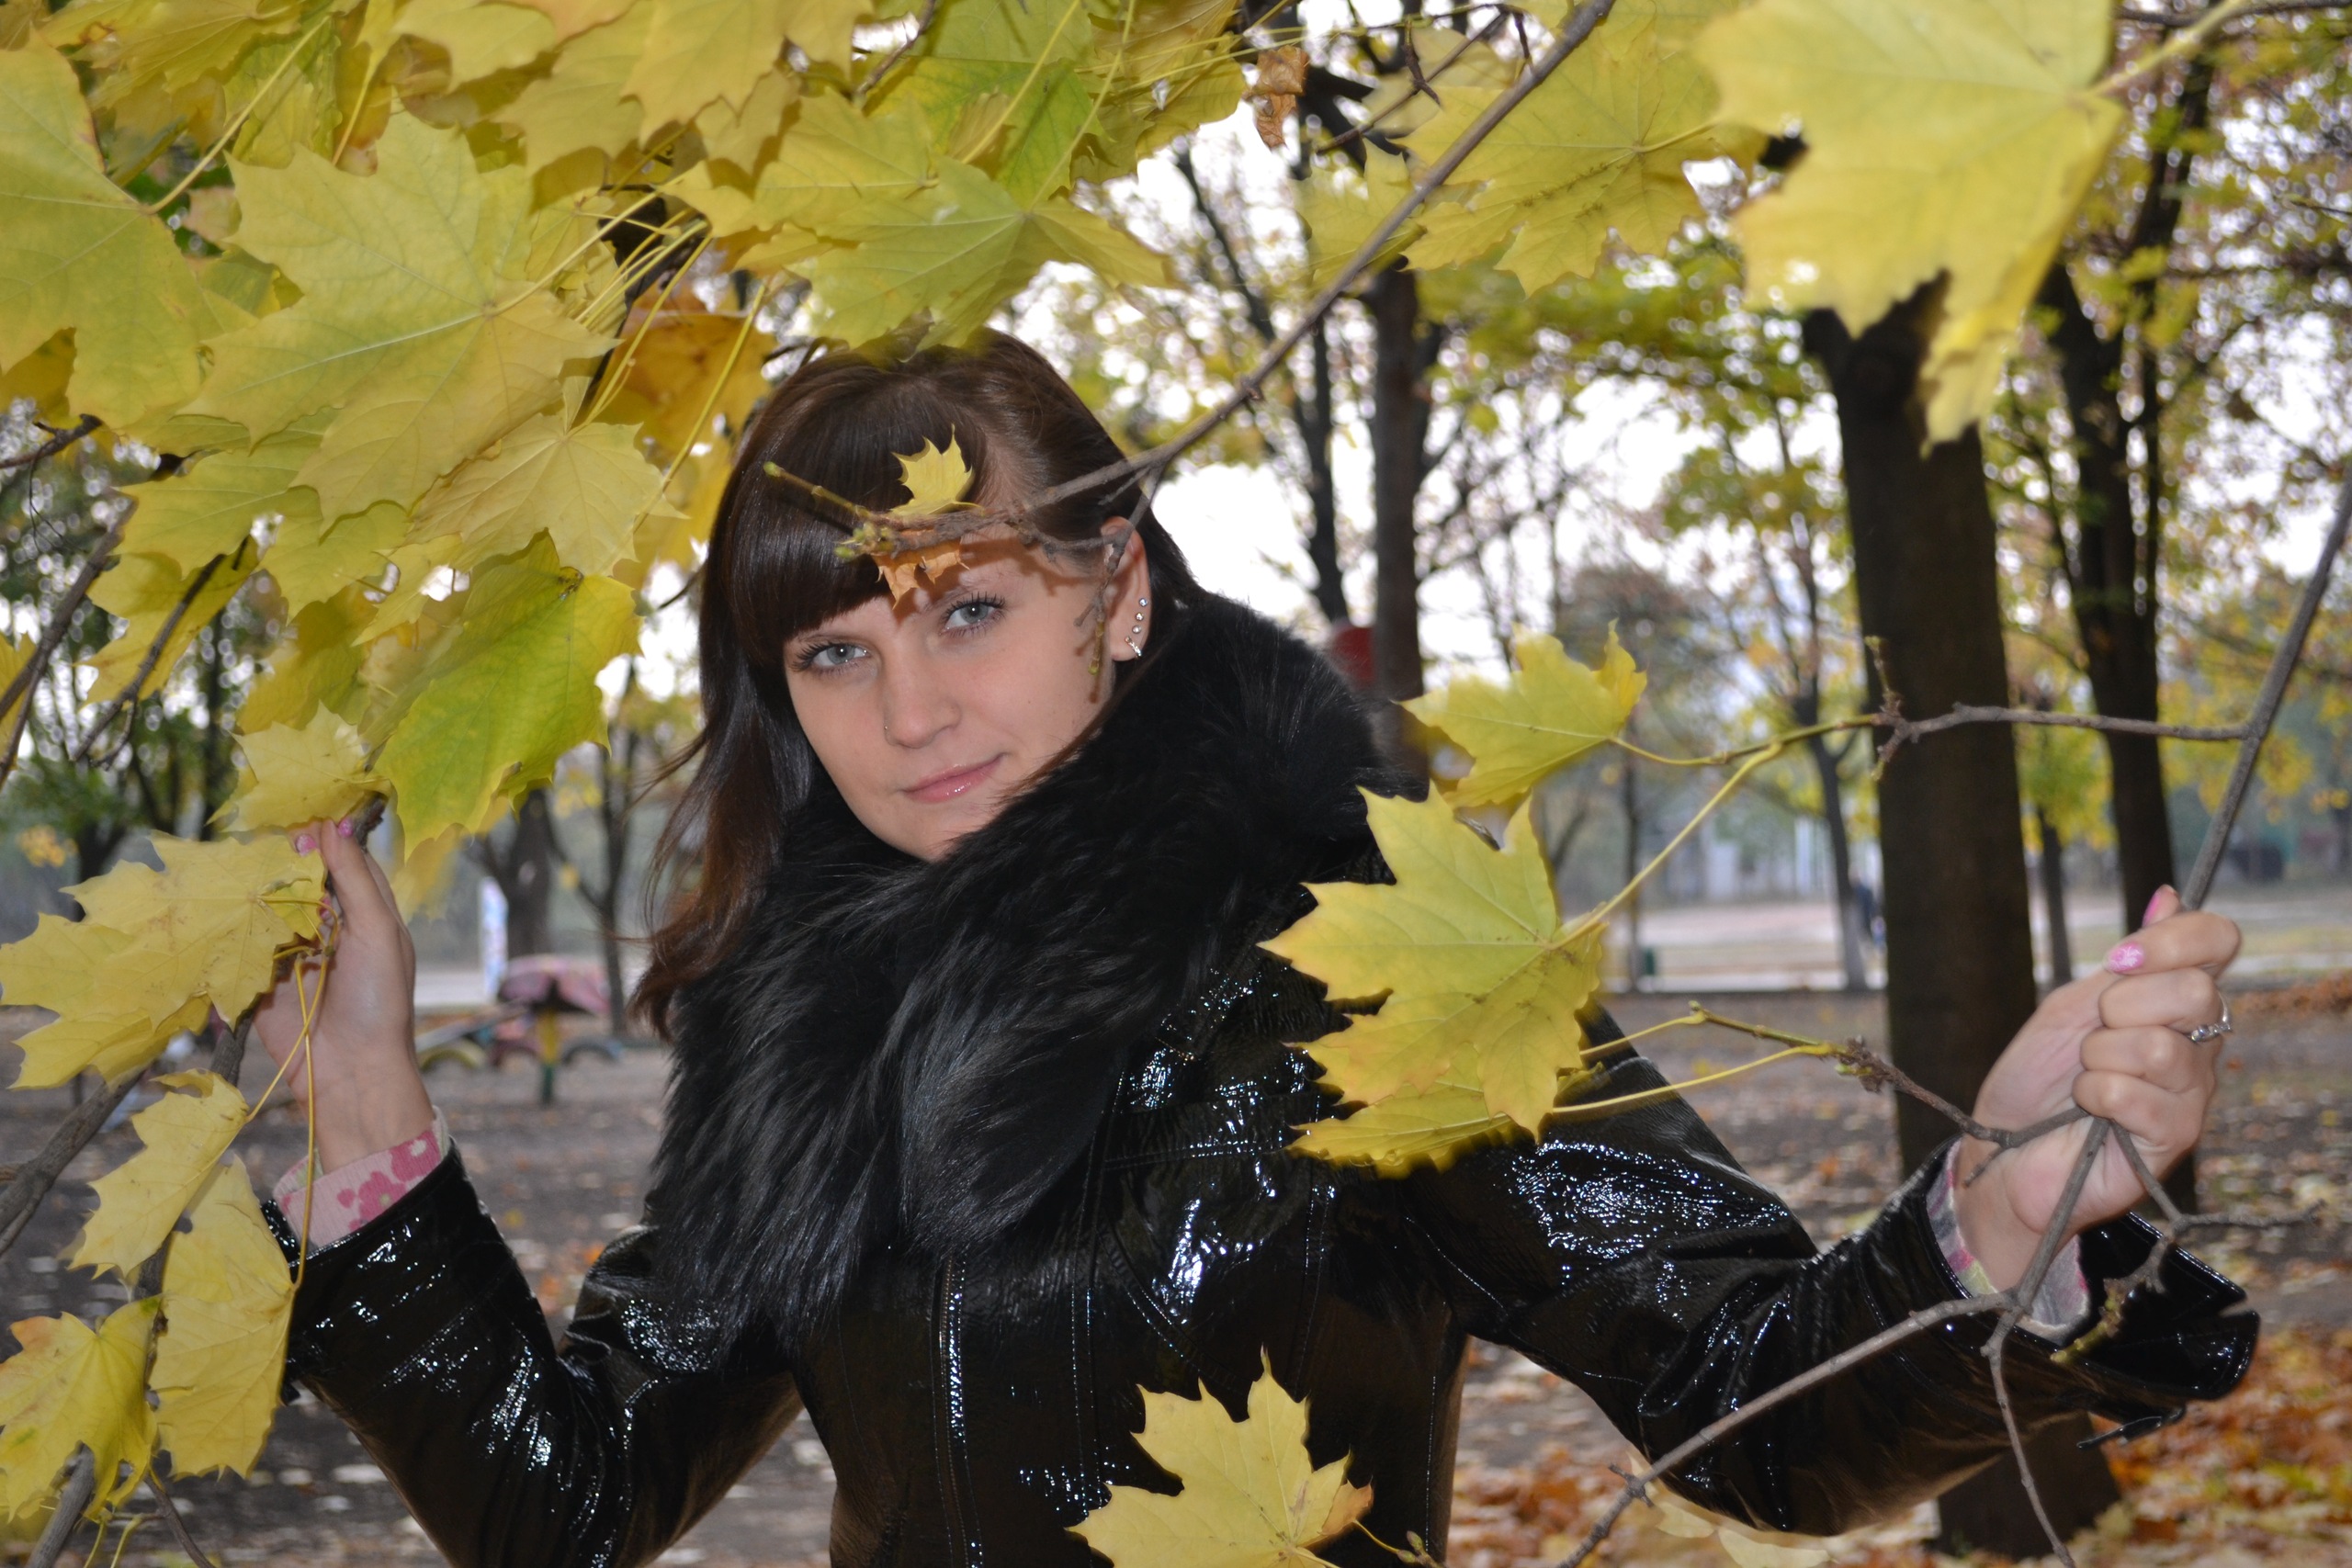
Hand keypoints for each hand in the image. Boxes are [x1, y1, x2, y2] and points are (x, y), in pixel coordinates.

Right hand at [250, 817, 432, 1172]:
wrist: (350, 1072)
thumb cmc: (379, 1000)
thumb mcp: (378, 932)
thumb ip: (355, 880)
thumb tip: (335, 826)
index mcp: (367, 915)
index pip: (345, 862)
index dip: (326, 838)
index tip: (303, 811)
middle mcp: (330, 928)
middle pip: (300, 880)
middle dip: (282, 861)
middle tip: (265, 841)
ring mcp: (293, 953)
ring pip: (268, 906)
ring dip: (254, 889)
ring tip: (238, 866)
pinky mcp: (261, 979)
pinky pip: (242, 943)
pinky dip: (232, 926)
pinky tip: (218, 902)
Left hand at [1953, 886, 2238, 1290]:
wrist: (2003, 1151)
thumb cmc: (2036, 1080)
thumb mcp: (2072, 1007)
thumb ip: (2124, 963)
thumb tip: (2168, 895)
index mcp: (2176, 1002)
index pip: (2217, 942)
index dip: (2175, 939)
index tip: (2120, 959)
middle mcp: (2198, 1044)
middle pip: (2196, 991)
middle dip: (2120, 1006)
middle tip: (2091, 1035)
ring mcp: (2191, 1093)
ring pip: (2159, 1046)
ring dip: (2097, 1058)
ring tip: (2083, 1079)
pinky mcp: (2174, 1138)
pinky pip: (2133, 1093)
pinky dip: (2092, 1094)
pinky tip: (2087, 1110)